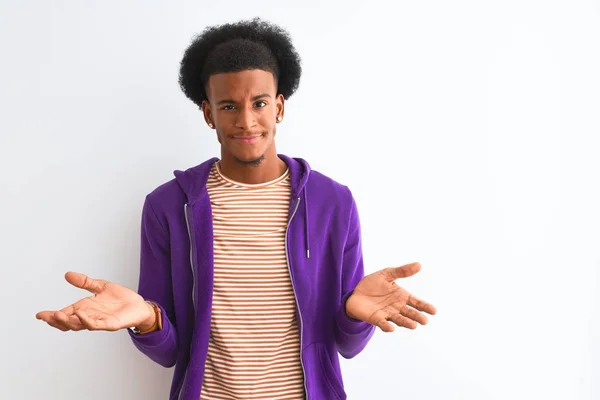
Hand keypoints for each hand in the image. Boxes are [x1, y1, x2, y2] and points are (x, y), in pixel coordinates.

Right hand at [35, 272, 153, 331]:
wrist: (138, 305)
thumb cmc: (120, 298)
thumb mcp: (100, 286)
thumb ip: (85, 282)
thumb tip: (67, 274)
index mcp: (85, 308)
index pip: (65, 314)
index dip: (52, 315)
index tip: (39, 315)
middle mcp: (89, 316)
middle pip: (68, 323)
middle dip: (56, 321)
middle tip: (46, 317)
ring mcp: (99, 321)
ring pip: (79, 325)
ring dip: (68, 322)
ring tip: (57, 315)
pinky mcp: (110, 324)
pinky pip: (96, 325)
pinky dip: (87, 321)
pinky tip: (80, 314)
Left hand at [345, 262, 436, 331]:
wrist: (355, 293)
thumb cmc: (373, 284)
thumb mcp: (387, 274)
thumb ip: (402, 271)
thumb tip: (419, 265)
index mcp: (401, 296)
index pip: (416, 302)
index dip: (424, 306)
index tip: (434, 311)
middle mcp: (396, 307)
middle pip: (409, 313)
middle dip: (417, 317)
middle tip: (425, 321)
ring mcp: (387, 314)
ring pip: (398, 319)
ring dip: (406, 323)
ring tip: (413, 326)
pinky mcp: (376, 318)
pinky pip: (382, 323)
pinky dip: (387, 326)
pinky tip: (391, 328)